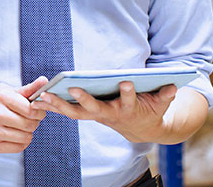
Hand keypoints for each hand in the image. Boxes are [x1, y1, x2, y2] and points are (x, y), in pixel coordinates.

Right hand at [0, 76, 48, 152]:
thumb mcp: (8, 91)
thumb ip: (28, 89)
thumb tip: (45, 81)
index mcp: (0, 97)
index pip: (31, 110)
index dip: (40, 112)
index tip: (38, 111)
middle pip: (29, 125)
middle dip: (35, 122)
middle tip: (31, 119)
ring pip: (25, 137)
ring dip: (29, 132)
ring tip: (22, 126)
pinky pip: (18, 148)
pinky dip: (22, 142)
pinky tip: (17, 134)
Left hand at [31, 81, 177, 142]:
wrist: (143, 128)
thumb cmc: (151, 109)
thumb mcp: (162, 103)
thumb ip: (166, 94)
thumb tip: (174, 85)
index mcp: (129, 109)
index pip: (129, 101)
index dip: (128, 93)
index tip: (127, 82)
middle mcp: (110, 114)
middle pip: (95, 108)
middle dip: (85, 99)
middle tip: (74, 89)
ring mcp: (96, 116)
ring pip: (76, 113)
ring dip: (59, 105)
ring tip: (43, 97)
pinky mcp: (87, 115)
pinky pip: (68, 112)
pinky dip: (53, 107)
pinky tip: (38, 100)